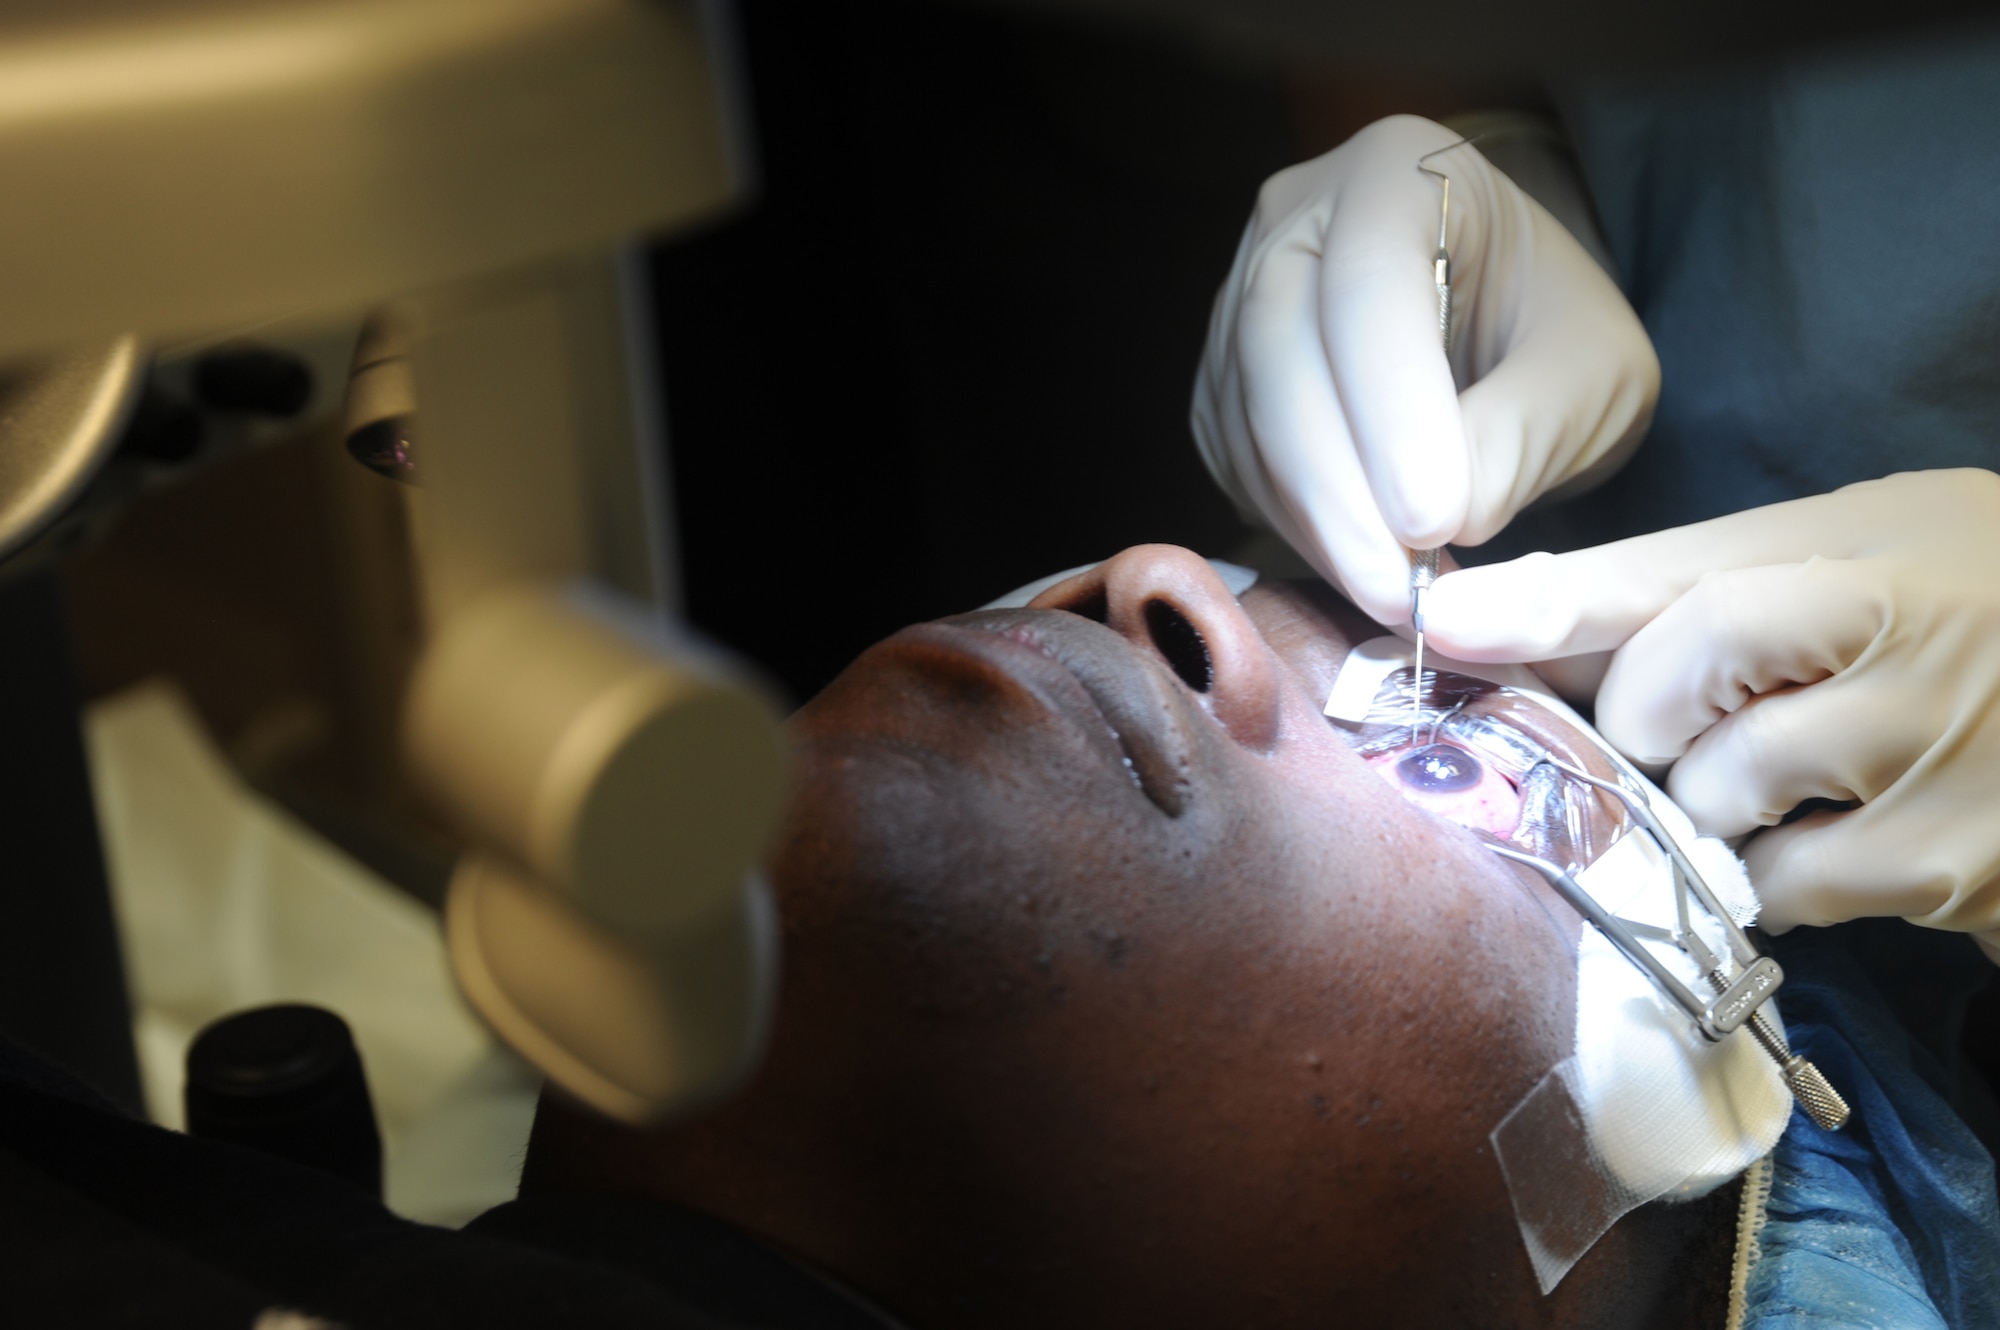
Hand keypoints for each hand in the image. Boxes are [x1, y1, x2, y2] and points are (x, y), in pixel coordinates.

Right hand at [1191, 115, 1657, 624]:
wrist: (1503, 325)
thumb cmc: (1553, 328)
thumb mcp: (1593, 369)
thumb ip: (1526, 429)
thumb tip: (1441, 523)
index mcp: (1397, 171)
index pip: (1369, 284)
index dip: (1393, 408)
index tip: (1434, 521)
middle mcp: (1293, 220)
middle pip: (1281, 352)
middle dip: (1340, 487)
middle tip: (1401, 590)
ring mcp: (1239, 300)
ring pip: (1249, 419)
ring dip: (1317, 523)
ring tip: (1397, 595)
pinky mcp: (1225, 386)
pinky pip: (1238, 462)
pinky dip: (1296, 529)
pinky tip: (1361, 565)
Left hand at [1426, 470, 1999, 950]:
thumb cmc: (1972, 611)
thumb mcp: (1856, 555)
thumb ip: (1691, 584)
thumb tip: (1497, 621)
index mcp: (1877, 542)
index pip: (1685, 575)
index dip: (1555, 603)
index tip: (1444, 623)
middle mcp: (1912, 635)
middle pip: (1674, 688)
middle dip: (1644, 719)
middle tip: (1688, 721)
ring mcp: (1939, 756)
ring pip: (1715, 797)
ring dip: (1707, 804)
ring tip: (1789, 774)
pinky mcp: (1955, 866)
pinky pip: (1780, 887)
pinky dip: (1769, 875)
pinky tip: (1828, 838)